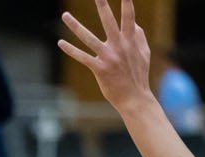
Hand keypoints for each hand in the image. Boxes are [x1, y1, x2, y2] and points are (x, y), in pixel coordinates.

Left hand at [59, 0, 154, 115]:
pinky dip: (71, 50)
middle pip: (108, 21)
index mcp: (130, 40)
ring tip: (65, 15)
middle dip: (102, 5)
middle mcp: (119, 46)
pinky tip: (61, 42)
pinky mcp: (99, 68)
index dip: (126, 3)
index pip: (129, 17)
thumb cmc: (138, 75)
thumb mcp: (144, 53)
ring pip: (88, 38)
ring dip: (75, 26)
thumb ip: (139, 36)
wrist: (134, 98)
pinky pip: (82, 57)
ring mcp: (108, 57)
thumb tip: (134, 24)